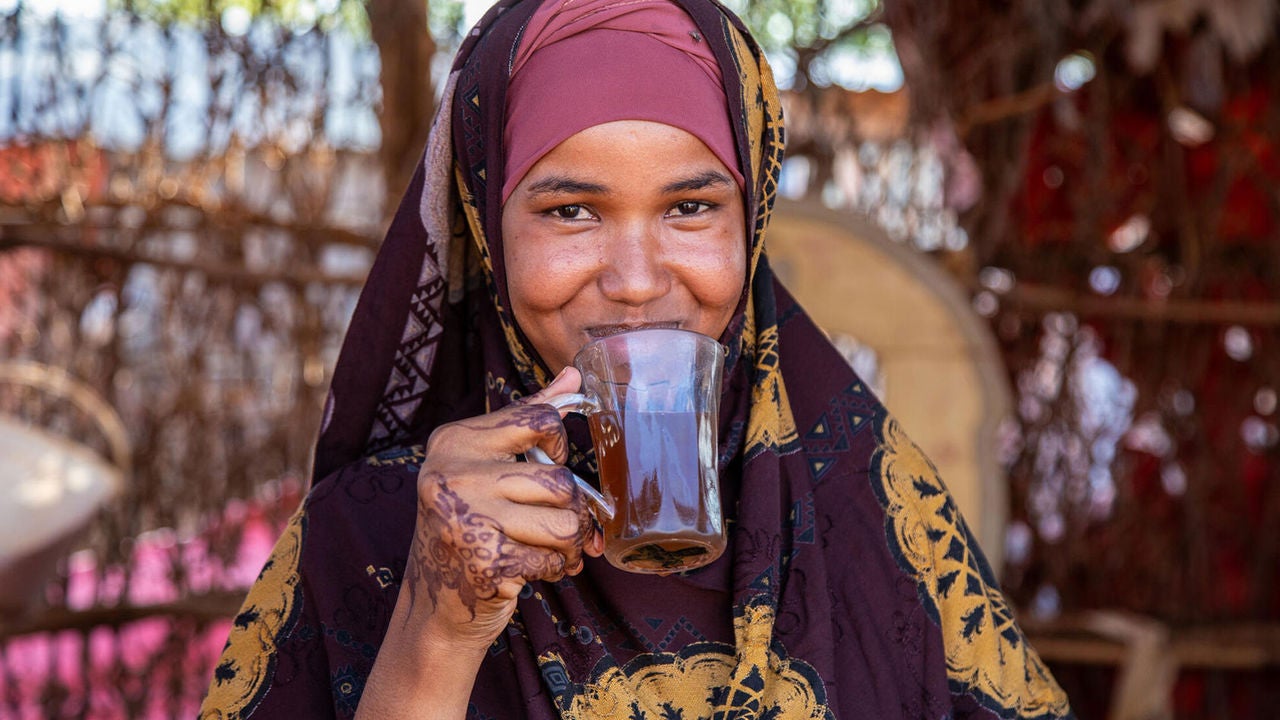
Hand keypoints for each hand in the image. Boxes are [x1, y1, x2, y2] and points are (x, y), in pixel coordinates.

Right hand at [400, 367, 603, 648]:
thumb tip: (575, 374)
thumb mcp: (485, 466)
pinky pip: (553, 559)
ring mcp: (466, 517)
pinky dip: (554, 570)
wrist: (435, 607)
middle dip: (574, 512)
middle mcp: (453, 474)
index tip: (553, 465)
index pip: (537, 419)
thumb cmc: (470, 527)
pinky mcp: (484, 561)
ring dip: (569, 545)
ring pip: (564, 522)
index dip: (560, 447)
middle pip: (559, 480)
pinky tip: (533, 571)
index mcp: (454, 441)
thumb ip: (527, 420)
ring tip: (554, 551)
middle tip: (564, 528)